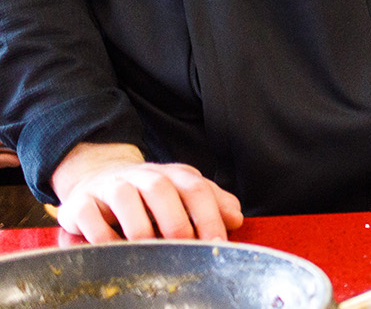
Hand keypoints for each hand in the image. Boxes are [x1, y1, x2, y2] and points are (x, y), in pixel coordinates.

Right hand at [51, 142, 242, 242]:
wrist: (98, 180)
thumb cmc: (148, 196)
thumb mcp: (183, 194)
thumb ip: (211, 204)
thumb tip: (236, 219)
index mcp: (172, 175)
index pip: (196, 188)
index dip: (209, 215)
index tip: (216, 242)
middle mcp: (142, 176)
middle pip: (161, 189)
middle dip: (176, 221)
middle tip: (184, 246)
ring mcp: (109, 186)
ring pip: (124, 197)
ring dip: (139, 227)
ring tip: (150, 249)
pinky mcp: (80, 202)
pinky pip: (87, 215)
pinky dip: (101, 235)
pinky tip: (115, 249)